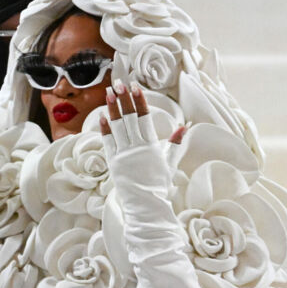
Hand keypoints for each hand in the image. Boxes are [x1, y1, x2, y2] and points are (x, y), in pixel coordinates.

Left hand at [100, 80, 186, 260]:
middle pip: (128, 118)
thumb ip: (175, 144)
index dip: (139, 101)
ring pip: (116, 127)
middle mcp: (135, 148)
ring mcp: (122, 154)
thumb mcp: (169, 162)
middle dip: (124, 99)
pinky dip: (105, 128)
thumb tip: (183, 127)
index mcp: (150, 146)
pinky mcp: (113, 162)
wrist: (145, 204)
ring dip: (112, 109)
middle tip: (119, 83)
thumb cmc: (159, 183)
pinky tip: (103, 116)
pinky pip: (108, 142)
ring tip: (109, 93)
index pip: (144, 118)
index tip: (135, 87)